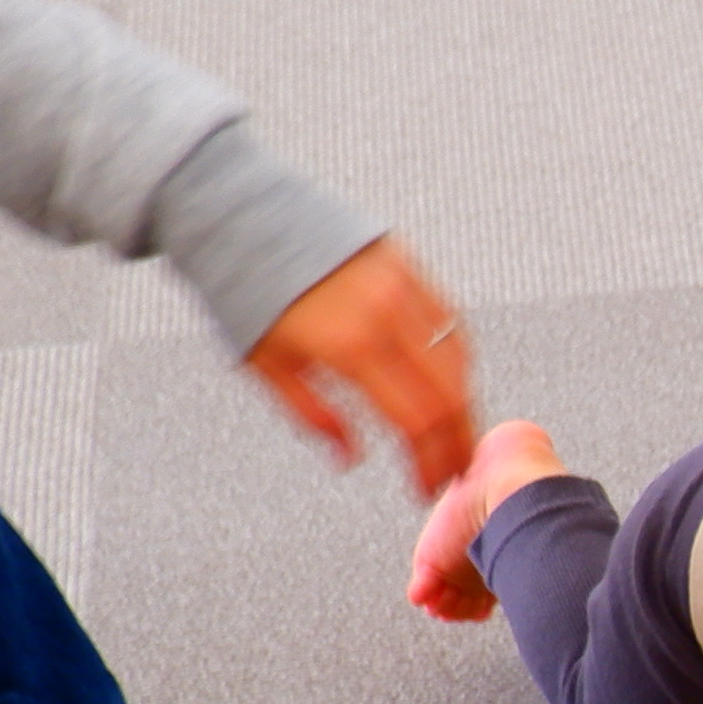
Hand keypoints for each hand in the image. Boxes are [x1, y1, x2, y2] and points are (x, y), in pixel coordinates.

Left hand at [244, 237, 480, 491]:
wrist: (239, 215)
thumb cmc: (245, 289)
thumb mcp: (266, 364)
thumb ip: (314, 415)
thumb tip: (349, 456)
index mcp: (349, 347)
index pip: (415, 421)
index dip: (429, 462)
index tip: (427, 488)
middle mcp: (387, 315)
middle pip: (450, 394)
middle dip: (459, 440)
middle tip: (455, 471)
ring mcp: (404, 286)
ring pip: (459, 359)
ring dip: (463, 402)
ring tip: (454, 434)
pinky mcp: (409, 265)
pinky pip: (450, 323)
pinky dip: (456, 361)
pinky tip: (448, 384)